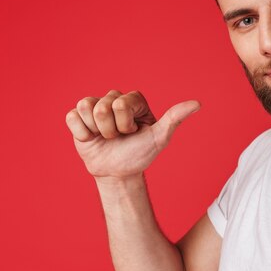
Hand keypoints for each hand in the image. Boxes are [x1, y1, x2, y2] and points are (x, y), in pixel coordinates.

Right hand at [65, 90, 199, 179]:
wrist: (119, 172)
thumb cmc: (141, 153)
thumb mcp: (159, 137)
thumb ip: (175, 118)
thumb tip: (198, 103)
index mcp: (135, 99)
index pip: (121, 104)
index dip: (125, 124)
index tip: (132, 133)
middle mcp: (115, 98)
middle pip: (102, 107)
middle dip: (110, 129)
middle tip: (118, 137)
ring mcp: (96, 106)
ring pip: (85, 108)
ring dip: (95, 131)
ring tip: (105, 137)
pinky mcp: (78, 116)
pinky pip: (72, 117)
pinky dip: (81, 133)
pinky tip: (91, 139)